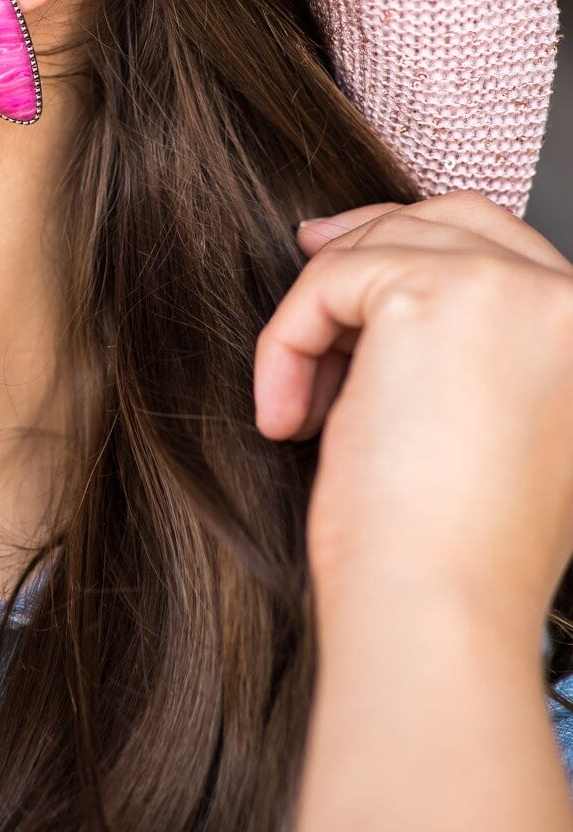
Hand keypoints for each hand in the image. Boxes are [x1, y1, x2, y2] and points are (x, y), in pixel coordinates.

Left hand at [252, 191, 572, 638]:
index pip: (506, 250)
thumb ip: (481, 355)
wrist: (439, 611)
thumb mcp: (498, 433)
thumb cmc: (461, 555)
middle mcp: (571, 302)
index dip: (421, 253)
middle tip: (309, 267)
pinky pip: (329, 281)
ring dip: (321, 318)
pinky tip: (286, 416)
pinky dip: (287, 342)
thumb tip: (399, 296)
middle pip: (452, 221)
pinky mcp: (432, 294)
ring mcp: (509, 289)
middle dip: (371, 244)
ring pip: (381, 246)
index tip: (351, 266)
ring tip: (298, 405)